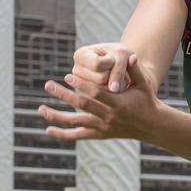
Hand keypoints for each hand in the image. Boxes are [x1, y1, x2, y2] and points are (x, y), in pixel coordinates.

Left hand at [39, 54, 161, 140]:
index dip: (81, 85)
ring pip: (76, 122)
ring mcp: (102, 127)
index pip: (96, 94)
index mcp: (118, 103)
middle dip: (63, 95)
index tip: (67, 76)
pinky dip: (63, 134)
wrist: (150, 125)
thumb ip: (135, 70)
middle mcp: (108, 117)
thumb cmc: (146, 100)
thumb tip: (132, 54)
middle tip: (48, 84)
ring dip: (56, 116)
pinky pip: (78, 135)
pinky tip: (48, 130)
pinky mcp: (99, 134)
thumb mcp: (144, 84)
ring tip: (40, 108)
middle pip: (82, 106)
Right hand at [72, 43, 133, 92]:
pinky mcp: (90, 95)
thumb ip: (118, 69)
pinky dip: (115, 89)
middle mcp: (77, 71)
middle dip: (114, 73)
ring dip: (116, 82)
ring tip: (114, 74)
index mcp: (80, 55)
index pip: (97, 64)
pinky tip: (113, 82)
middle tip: (114, 67)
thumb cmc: (119, 55)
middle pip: (101, 78)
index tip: (111, 57)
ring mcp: (82, 85)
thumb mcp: (122, 55)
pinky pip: (107, 97)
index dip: (111, 61)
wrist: (123, 62)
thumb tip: (114, 89)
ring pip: (105, 90)